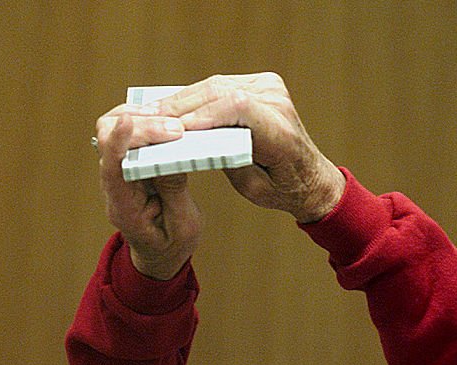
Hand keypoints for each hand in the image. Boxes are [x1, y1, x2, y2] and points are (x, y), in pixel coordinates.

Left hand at [95, 105, 202, 278]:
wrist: (160, 251)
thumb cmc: (171, 242)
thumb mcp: (184, 225)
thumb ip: (174, 191)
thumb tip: (169, 155)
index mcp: (124, 209)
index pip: (111, 169)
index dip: (117, 142)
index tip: (130, 121)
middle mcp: (113, 187)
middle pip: (107, 141)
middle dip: (141, 127)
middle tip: (175, 127)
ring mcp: (116, 172)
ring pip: (110, 130)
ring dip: (138, 118)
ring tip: (168, 119)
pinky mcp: (125, 162)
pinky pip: (124, 133)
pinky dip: (142, 120)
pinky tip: (162, 119)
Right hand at [155, 73, 344, 221]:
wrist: (309, 176)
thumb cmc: (280, 189)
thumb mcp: (252, 187)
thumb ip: (227, 161)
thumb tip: (193, 142)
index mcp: (279, 130)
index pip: (237, 108)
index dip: (201, 115)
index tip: (173, 129)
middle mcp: (276, 101)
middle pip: (220, 92)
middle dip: (182, 106)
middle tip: (147, 118)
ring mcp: (270, 87)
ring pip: (216, 85)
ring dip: (183, 99)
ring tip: (152, 112)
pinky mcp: (261, 83)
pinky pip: (220, 86)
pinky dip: (195, 97)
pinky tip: (172, 107)